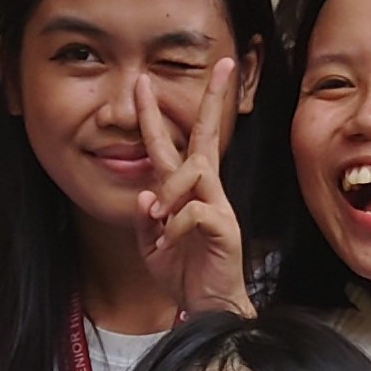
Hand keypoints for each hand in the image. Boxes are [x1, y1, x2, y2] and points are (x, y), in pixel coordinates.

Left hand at [136, 59, 252, 316]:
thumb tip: (145, 194)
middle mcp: (207, 191)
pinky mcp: (225, 228)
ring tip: (157, 217)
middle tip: (221, 64)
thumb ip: (145, 216)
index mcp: (186, 191)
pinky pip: (194, 211)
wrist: (206, 307)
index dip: (164, 112)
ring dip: (168, 188)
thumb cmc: (184, 272)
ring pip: (195, 170)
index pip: (179, 143)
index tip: (148, 79)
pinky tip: (168, 241)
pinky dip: (173, 225)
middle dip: (210, 100)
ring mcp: (218, 207)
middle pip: (205, 137)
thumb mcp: (151, 243)